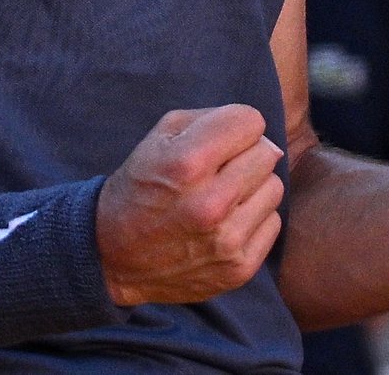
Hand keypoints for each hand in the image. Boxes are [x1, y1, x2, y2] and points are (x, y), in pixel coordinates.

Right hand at [97, 104, 285, 307]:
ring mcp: (227, 240)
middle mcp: (211, 203)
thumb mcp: (160, 137)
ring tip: (224, 196)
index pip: (251, 121)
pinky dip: (254, 220)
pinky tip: (227, 223)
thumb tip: (258, 130)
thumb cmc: (142, 186)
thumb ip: (210, 120)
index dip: (236, 125)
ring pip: (274, 188)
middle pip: (267, 153)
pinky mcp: (239, 269)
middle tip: (220, 169)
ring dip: (252, 187)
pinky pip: (272, 224)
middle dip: (245, 154)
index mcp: (188, 163)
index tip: (221, 139)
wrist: (114, 256)